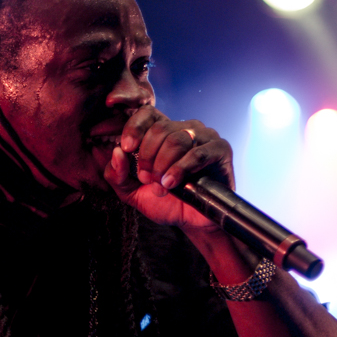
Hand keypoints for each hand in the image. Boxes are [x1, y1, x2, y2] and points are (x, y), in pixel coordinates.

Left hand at [103, 105, 234, 230]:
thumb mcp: (132, 191)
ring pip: (177, 140)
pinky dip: (180, 169)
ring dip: (163, 166)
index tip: (127, 148)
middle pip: (160, 129)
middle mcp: (185, 129)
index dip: (135, 128)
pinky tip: (172, 183)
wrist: (191, 221)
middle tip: (146, 179)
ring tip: (161, 186)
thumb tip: (116, 152)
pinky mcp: (220, 150)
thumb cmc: (165, 202)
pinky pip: (198, 153)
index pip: (147, 114)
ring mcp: (205, 137)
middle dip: (147, 157)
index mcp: (164, 132)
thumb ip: (117, 174)